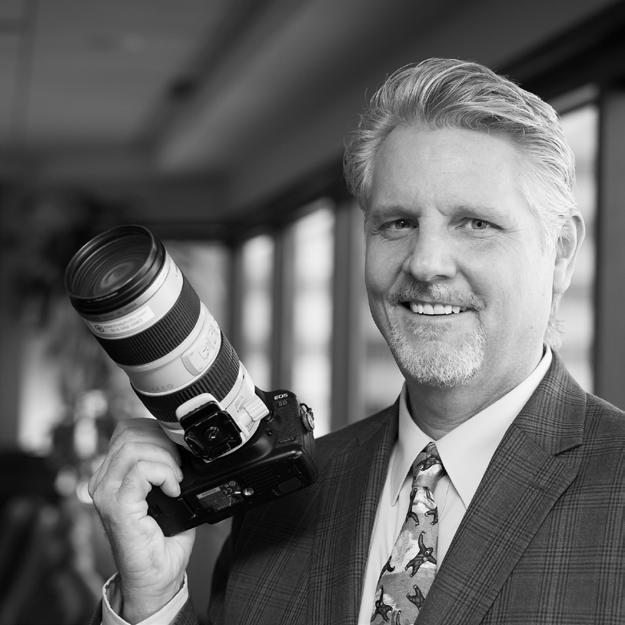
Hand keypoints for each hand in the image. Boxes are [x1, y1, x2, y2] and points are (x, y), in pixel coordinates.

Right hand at [89, 418, 195, 623]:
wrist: (158, 575)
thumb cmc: (164, 537)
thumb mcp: (167, 490)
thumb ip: (166, 463)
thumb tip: (184, 441)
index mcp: (112, 472)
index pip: (128, 429)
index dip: (156, 431)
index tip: (176, 451)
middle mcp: (103, 480)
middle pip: (130, 432)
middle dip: (163, 441)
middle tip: (178, 465)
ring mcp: (106, 492)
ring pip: (134, 447)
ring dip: (165, 457)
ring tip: (176, 478)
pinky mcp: (116, 505)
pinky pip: (140, 470)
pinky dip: (164, 473)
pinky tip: (173, 489)